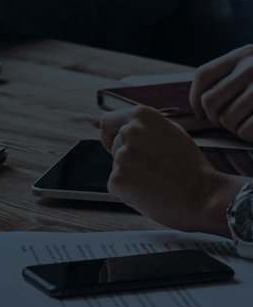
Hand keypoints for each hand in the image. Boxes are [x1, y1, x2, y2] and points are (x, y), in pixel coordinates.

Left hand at [100, 106, 238, 234]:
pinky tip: (150, 192)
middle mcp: (128, 132)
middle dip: (129, 158)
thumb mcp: (173, 132)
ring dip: (131, 175)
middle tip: (153, 170)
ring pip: (118, 166)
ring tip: (157, 181)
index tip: (113, 144)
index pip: (108, 122)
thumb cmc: (193, 168)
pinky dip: (129, 191)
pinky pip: (117, 185)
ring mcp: (121, 156)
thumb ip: (147, 127)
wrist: (205, 197)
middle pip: (115, 146)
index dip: (110, 134)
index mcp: (141, 116)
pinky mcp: (118, 179)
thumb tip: (127, 128)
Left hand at [190, 44, 252, 140]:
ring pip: (227, 118)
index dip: (195, 96)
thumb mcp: (252, 64)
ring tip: (238, 126)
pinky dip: (245, 135)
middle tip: (221, 122)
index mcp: (242, 55)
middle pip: (211, 100)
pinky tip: (250, 133)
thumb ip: (230, 73)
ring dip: (230, 128)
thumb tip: (199, 102)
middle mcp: (251, 67)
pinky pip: (246, 130)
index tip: (199, 112)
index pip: (204, 75)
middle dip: (212, 117)